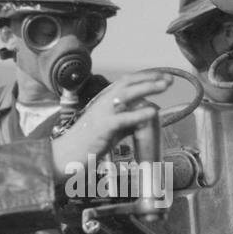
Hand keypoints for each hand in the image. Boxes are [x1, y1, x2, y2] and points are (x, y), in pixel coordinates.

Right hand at [49, 71, 171, 181]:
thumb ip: (127, 122)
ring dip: (146, 88)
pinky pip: (122, 118)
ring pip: (125, 95)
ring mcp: (101, 114)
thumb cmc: (86, 144)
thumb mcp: (111, 130)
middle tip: (168, 79)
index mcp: (104, 102)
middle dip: (149, 79)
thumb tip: (146, 115)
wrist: (64, 156)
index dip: (144, 77)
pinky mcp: (101, 128)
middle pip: (128, 83)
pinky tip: (152, 111)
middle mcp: (102, 103)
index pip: (126, 82)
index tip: (161, 76)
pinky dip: (138, 114)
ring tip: (163, 86)